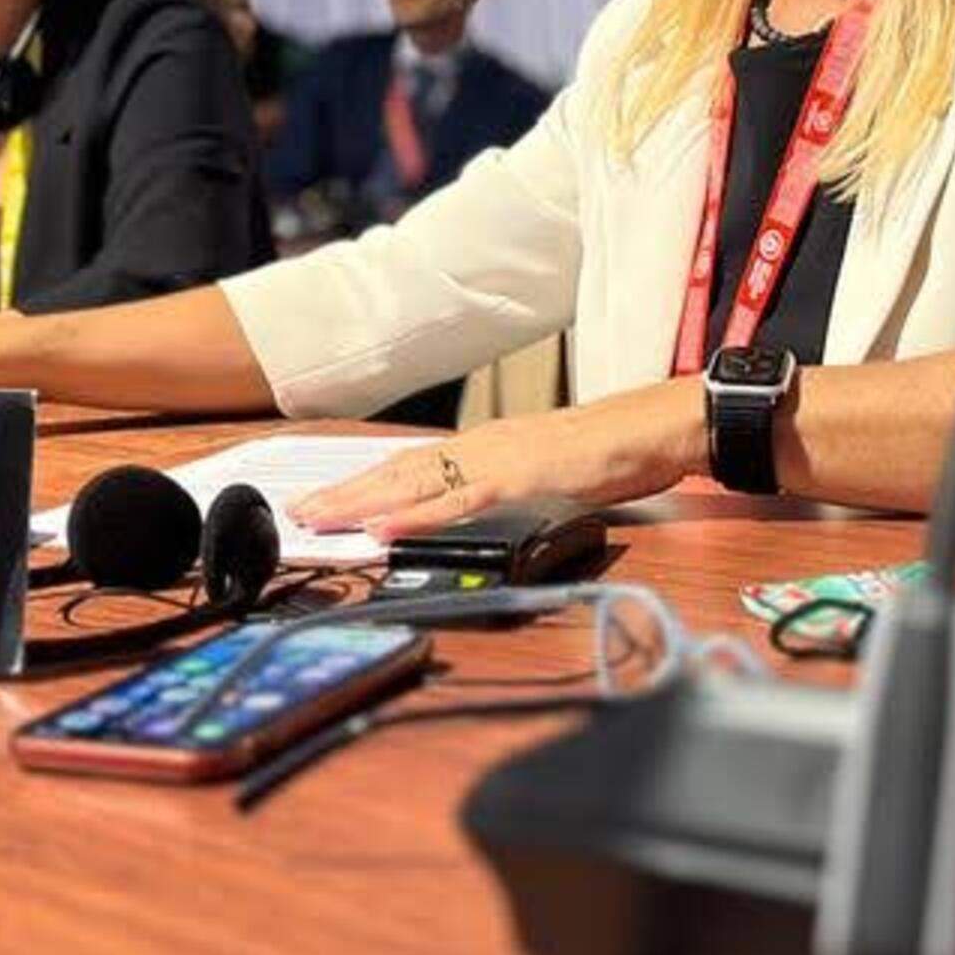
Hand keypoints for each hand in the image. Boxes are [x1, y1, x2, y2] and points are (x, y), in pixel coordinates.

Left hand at [292, 379, 706, 540]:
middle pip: (398, 472)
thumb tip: (472, 508)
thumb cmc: (610, 451)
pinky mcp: (519, 478)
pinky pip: (458, 501)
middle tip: (298, 512)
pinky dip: (416, 516)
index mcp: (484, 447)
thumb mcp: (545, 474)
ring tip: (320, 517)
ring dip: (362, 502)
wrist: (655, 426)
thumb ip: (506, 490)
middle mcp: (480, 446)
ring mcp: (497, 460)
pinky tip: (384, 528)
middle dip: (345, 493)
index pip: (410, 467)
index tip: (324, 501)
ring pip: (414, 483)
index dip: (363, 484)